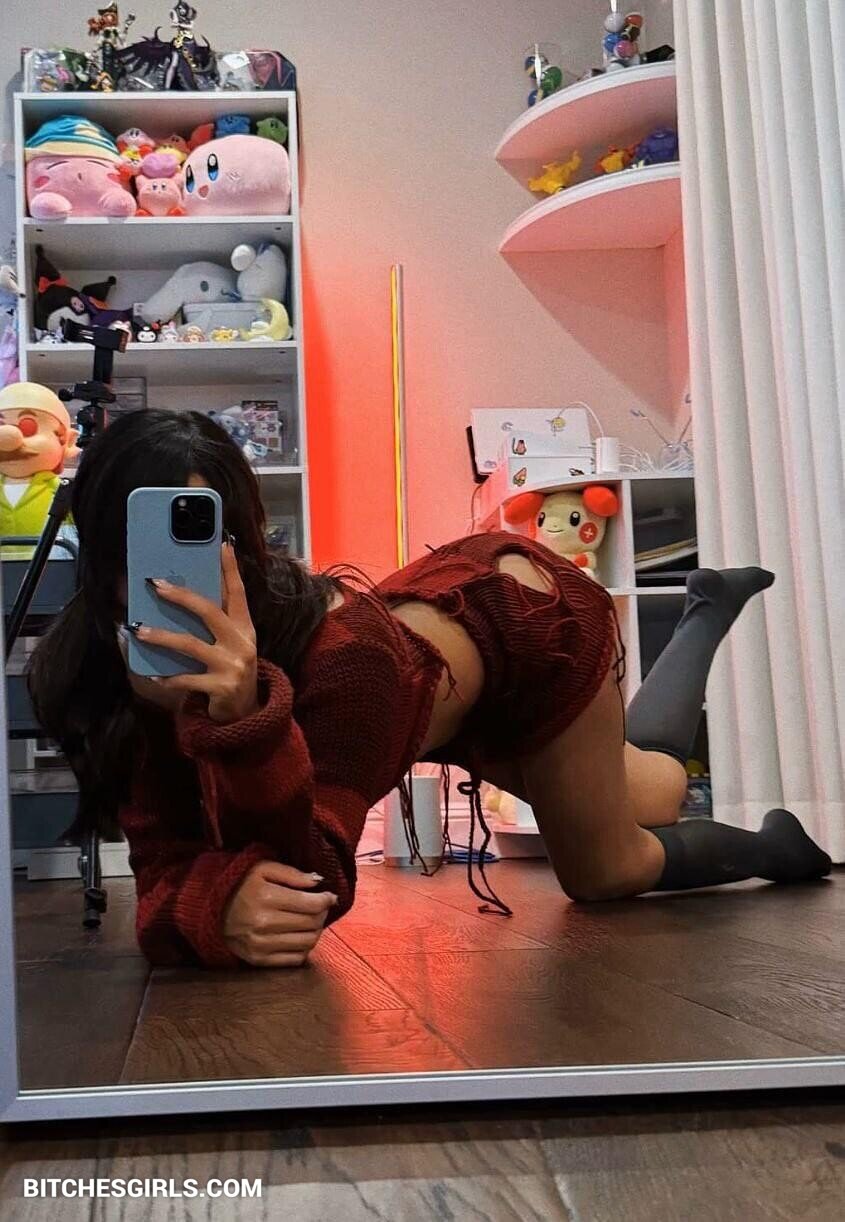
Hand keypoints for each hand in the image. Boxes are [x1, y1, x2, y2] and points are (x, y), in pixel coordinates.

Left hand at [131, 543, 258, 722]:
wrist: (246, 714)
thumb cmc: (230, 671)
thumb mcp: (230, 645)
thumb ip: (213, 624)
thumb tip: (178, 597)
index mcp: (245, 627)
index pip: (238, 592)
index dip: (231, 569)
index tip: (222, 545)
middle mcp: (242, 642)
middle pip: (210, 611)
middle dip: (182, 596)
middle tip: (156, 585)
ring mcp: (232, 665)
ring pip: (191, 644)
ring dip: (162, 636)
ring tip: (139, 630)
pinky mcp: (221, 687)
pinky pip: (186, 679)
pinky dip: (168, 677)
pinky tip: (152, 674)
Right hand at [223, 861, 337, 967]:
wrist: (210, 910)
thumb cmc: (239, 884)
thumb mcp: (262, 868)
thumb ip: (292, 874)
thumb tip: (318, 882)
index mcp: (266, 898)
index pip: (311, 904)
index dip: (326, 899)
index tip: (329, 895)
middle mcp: (264, 924)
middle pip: (312, 923)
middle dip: (323, 913)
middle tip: (321, 906)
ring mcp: (261, 945)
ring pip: (307, 942)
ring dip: (316, 930)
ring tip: (312, 920)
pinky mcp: (259, 960)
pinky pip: (295, 960)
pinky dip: (304, 948)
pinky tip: (300, 935)